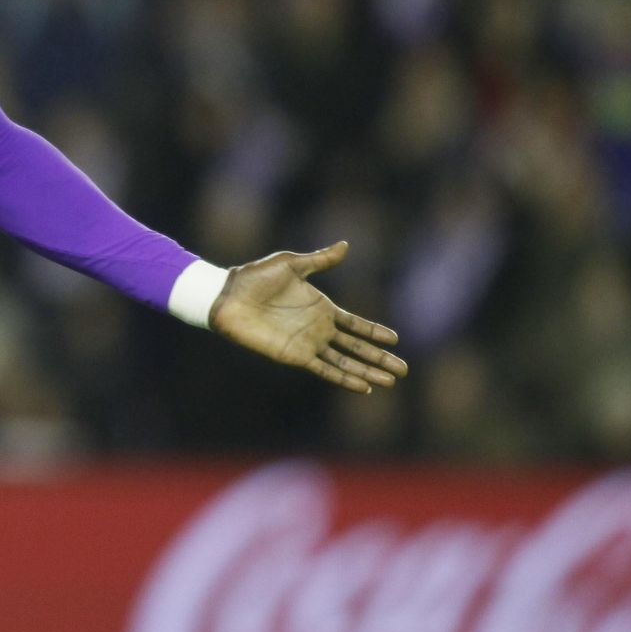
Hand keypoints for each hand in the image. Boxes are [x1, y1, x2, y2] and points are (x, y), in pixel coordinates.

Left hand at [209, 241, 407, 393]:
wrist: (227, 296)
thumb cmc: (254, 277)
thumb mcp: (291, 264)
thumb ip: (320, 260)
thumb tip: (346, 245)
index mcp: (321, 307)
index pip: (355, 324)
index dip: (375, 332)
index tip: (396, 339)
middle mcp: (318, 328)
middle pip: (356, 347)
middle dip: (380, 358)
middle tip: (403, 370)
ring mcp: (308, 343)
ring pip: (345, 361)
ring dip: (368, 371)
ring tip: (390, 381)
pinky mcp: (295, 355)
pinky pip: (325, 369)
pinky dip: (344, 378)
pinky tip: (363, 386)